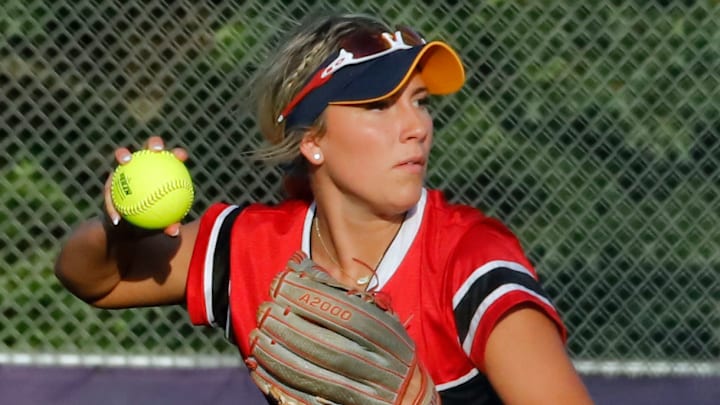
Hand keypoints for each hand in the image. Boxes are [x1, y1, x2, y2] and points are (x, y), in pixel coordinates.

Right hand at [104, 136, 188, 236]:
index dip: (177, 154)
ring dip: (123, 154)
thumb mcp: (159, 227)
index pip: (172, 160)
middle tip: (157, 150)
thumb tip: (174, 231)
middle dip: (155, 143)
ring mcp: (125, 171)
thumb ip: (167, 226)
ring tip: (125, 160)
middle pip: (150, 148)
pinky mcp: (110, 180)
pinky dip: (113, 188)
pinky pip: (109, 183)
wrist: (126, 230)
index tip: (182, 157)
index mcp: (160, 173)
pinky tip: (113, 192)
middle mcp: (143, 167)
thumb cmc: (148, 224)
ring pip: (122, 156)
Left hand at [245, 252, 439, 404]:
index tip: (282, 282)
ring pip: (316, 376)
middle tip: (264, 310)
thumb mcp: (379, 318)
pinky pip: (307, 402)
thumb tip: (298, 263)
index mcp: (389, 339)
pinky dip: (280, 385)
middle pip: (330, 347)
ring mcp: (364, 395)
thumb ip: (341, 292)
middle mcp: (380, 368)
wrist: (411, 400)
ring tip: (257, 336)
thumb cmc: (388, 350)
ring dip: (280, 356)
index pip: (349, 315)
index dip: (313, 298)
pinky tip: (260, 368)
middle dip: (291, 327)